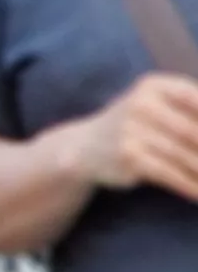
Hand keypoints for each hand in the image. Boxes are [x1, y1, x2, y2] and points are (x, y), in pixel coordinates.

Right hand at [77, 73, 197, 200]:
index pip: (197, 100)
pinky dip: (190, 186)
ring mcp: (131, 130)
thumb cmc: (137, 126)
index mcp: (154, 86)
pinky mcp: (128, 156)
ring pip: (185, 156)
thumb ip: (191, 112)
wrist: (85, 146)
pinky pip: (169, 174)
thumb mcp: (158, 105)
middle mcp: (141, 104)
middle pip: (194, 132)